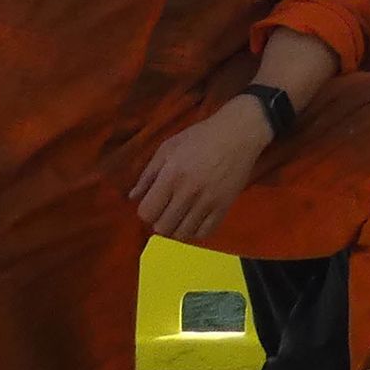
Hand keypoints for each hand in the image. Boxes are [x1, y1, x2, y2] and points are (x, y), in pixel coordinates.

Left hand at [131, 102, 270, 242]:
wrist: (237, 135)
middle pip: (163, 228)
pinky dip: (196, 231)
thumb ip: (148, 174)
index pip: (147, 212)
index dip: (146, 211)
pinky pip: (205, 233)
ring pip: (183, 234)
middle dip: (160, 221)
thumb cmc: (199, 137)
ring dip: (177, 228)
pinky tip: (195, 219)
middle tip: (166, 211)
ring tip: (180, 216)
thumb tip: (132, 197)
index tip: (153, 204)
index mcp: (171, 176)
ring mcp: (208, 202)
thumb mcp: (167, 148)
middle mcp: (188, 192)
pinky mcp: (224, 207)